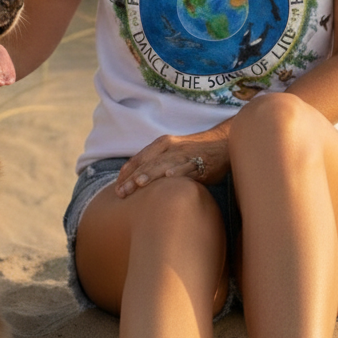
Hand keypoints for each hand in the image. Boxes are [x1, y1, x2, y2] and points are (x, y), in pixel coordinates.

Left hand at [115, 124, 230, 197]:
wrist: (221, 144)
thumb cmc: (193, 152)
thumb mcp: (171, 153)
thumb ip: (155, 163)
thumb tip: (135, 181)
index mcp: (161, 144)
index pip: (139, 158)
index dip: (127, 173)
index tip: (116, 188)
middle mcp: (170, 148)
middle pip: (148, 163)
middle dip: (134, 178)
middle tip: (121, 192)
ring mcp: (184, 155)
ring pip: (164, 165)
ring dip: (151, 174)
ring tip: (139, 183)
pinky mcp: (199, 163)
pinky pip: (188, 168)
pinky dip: (179, 171)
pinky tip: (170, 176)